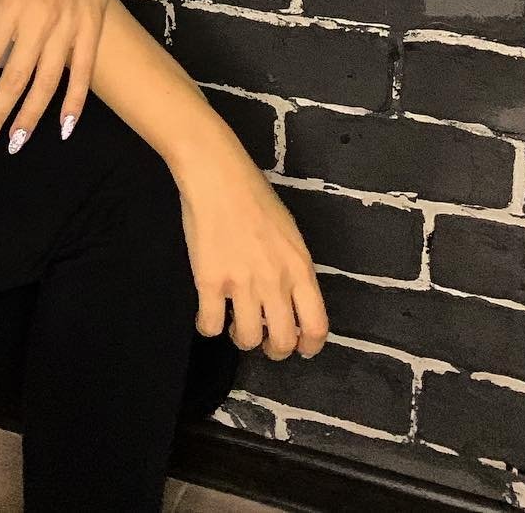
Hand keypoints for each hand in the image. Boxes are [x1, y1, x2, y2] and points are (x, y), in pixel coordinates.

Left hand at [0, 0, 110, 154]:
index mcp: (8, 7)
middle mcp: (36, 21)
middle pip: (13, 79)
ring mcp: (67, 26)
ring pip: (47, 83)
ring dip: (30, 117)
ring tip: (16, 144)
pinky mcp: (91, 28)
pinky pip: (84, 72)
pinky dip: (75, 102)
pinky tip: (65, 128)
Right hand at [176, 140, 328, 361]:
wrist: (217, 176)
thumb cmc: (254, 196)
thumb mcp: (290, 233)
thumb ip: (293, 268)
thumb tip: (290, 299)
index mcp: (300, 268)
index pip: (317, 327)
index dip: (309, 346)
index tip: (299, 348)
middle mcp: (275, 281)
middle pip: (283, 342)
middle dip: (274, 350)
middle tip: (263, 340)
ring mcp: (241, 282)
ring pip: (247, 339)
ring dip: (241, 338)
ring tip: (235, 323)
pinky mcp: (208, 281)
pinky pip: (210, 325)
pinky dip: (208, 326)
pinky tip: (208, 312)